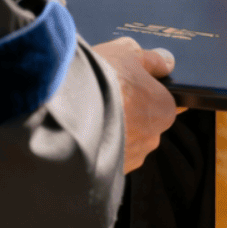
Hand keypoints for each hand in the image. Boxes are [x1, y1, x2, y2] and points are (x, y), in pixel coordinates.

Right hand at [92, 37, 177, 173]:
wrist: (60, 112)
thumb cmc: (99, 80)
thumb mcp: (127, 53)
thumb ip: (150, 59)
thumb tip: (165, 62)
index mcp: (164, 109)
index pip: (165, 103)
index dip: (147, 94)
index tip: (131, 88)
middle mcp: (151, 139)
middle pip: (143, 124)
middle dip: (126, 114)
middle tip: (102, 98)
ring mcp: (128, 159)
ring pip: (124, 143)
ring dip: (110, 132)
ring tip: (86, 116)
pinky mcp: (106, 174)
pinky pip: (106, 158)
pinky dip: (96, 148)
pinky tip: (81, 133)